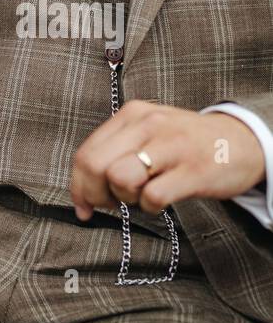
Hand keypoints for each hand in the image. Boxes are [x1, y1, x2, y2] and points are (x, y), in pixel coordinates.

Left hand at [70, 101, 265, 219]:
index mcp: (132, 115)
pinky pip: (152, 197)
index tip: (83, 206)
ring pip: (119, 178)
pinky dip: (150, 207)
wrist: (244, 142)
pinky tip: (162, 201)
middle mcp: (149, 124)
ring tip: (142, 196)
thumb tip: (81, 191)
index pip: (85, 153)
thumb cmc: (186, 144)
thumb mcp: (148, 134)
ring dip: (124, 198)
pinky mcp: (192, 170)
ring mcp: (172, 146)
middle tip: (111, 204)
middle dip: (94, 194)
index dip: (78, 187)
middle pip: (94, 165)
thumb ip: (114, 152)